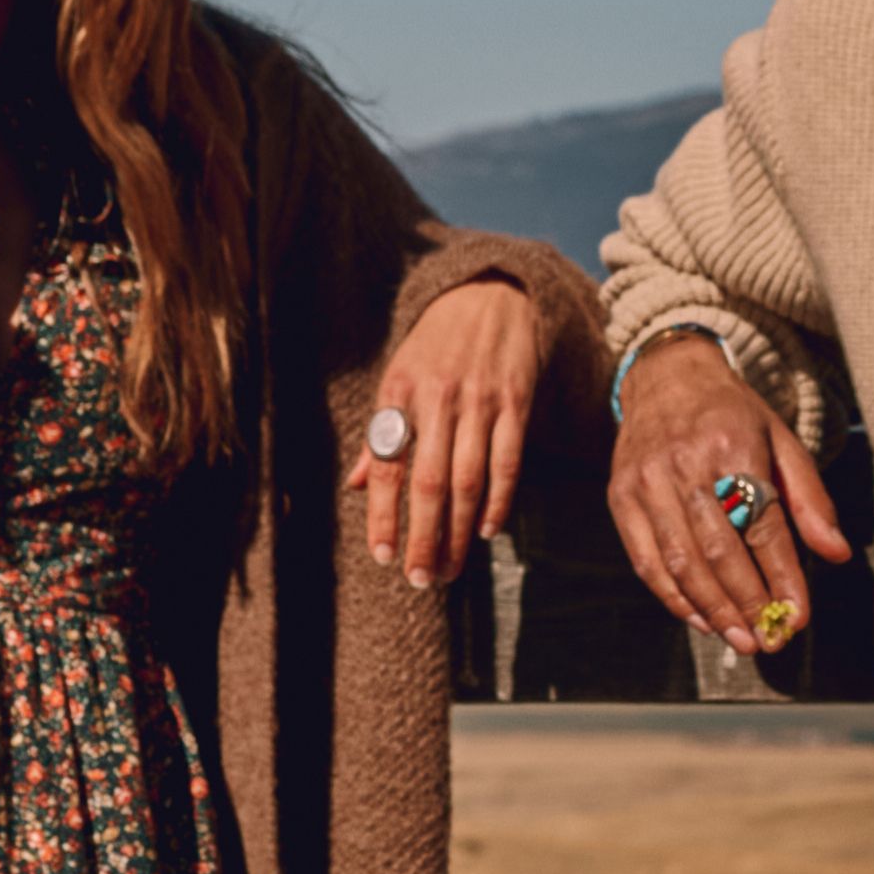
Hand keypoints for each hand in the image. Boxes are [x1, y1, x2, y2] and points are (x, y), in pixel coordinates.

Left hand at [343, 275, 554, 589]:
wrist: (492, 294)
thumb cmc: (436, 345)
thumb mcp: (397, 376)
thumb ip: (381, 432)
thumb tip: (358, 485)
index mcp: (399, 392)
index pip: (389, 465)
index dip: (384, 515)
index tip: (383, 556)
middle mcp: (438, 398)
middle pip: (429, 481)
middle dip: (423, 537)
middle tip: (420, 579)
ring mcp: (480, 401)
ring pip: (468, 479)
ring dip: (457, 531)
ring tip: (449, 568)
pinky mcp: (516, 403)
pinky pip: (507, 462)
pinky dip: (497, 500)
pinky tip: (485, 530)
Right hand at [599, 332, 849, 656]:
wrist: (667, 378)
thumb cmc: (733, 417)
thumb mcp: (782, 442)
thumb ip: (810, 500)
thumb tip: (837, 555)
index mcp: (734, 446)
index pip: (762, 526)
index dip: (782, 577)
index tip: (797, 616)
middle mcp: (686, 464)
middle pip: (720, 551)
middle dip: (747, 604)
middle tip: (768, 641)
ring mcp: (647, 482)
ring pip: (681, 563)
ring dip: (712, 610)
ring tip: (739, 639)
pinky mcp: (621, 497)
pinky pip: (646, 561)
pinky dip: (673, 598)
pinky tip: (700, 620)